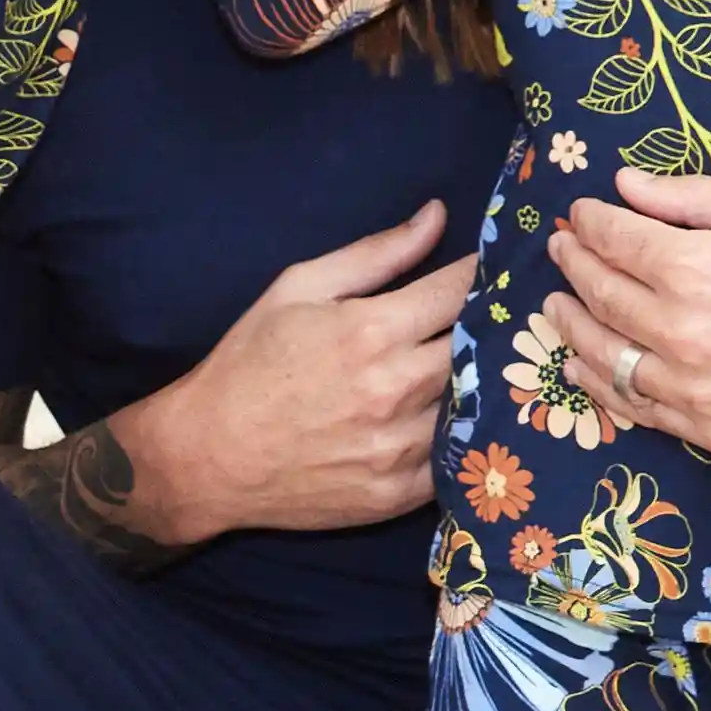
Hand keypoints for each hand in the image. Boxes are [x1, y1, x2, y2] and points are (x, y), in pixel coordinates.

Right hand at [114, 200, 471, 540]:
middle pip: (480, 348)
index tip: (497, 266)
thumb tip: (438, 216)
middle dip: (493, 327)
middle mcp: (395, 389)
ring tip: (484, 366)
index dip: (485, 273)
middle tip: (502, 316)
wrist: (207, 456)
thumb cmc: (248, 364)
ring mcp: (399, 447)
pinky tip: (454, 418)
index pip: (459, 290)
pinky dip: (461, 436)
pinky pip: (455, 459)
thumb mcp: (298, 288)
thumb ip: (376, 253)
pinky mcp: (399, 493)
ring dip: (481, 382)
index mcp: (372, 330)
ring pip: (474, 403)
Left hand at [543, 168, 710, 461]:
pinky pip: (635, 409)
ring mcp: (691, 389)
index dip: (589, 223)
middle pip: (599, 295)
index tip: (579, 215)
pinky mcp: (709, 431)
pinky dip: (600, 385)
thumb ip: (693, 198)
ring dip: (571, 327)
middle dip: (573, 266)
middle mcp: (680, 332)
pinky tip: (584, 368)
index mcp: (694, 269)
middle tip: (560, 251)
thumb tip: (626, 185)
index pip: (614, 240)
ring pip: (603, 358)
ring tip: (555, 306)